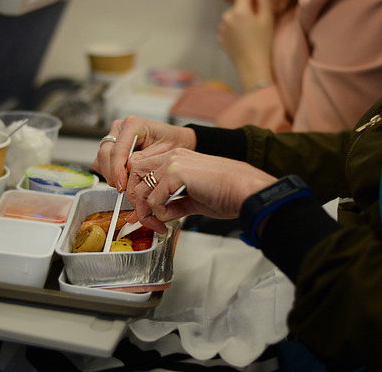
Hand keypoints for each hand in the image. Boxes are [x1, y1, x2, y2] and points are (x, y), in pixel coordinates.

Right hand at [93, 116, 196, 191]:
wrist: (175, 140)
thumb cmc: (172, 142)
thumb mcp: (165, 151)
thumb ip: (144, 159)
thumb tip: (127, 167)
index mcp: (133, 125)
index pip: (117, 150)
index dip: (117, 170)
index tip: (122, 185)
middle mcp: (120, 128)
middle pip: (105, 154)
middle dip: (112, 174)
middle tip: (123, 188)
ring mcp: (114, 137)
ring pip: (100, 159)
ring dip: (110, 174)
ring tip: (126, 183)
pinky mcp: (111, 147)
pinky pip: (101, 162)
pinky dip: (109, 173)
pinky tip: (123, 177)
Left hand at [125, 148, 275, 232]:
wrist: (246, 192)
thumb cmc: (228, 194)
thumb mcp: (193, 199)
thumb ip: (173, 203)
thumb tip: (156, 214)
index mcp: (177, 158)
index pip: (143, 171)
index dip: (139, 193)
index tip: (144, 213)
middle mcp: (172, 156)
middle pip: (136, 176)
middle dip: (137, 202)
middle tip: (148, 222)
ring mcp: (173, 162)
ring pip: (142, 190)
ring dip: (147, 213)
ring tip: (160, 226)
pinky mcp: (176, 173)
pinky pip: (154, 199)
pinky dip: (159, 214)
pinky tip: (171, 220)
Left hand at [217, 0, 274, 91]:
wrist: (252, 66)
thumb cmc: (263, 42)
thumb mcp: (268, 19)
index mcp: (239, 11)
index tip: (260, 7)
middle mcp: (226, 17)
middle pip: (238, 5)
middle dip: (247, 10)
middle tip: (257, 24)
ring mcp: (221, 28)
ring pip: (232, 17)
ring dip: (240, 20)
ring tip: (250, 34)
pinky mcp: (220, 38)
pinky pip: (228, 28)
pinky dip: (234, 31)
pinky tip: (243, 40)